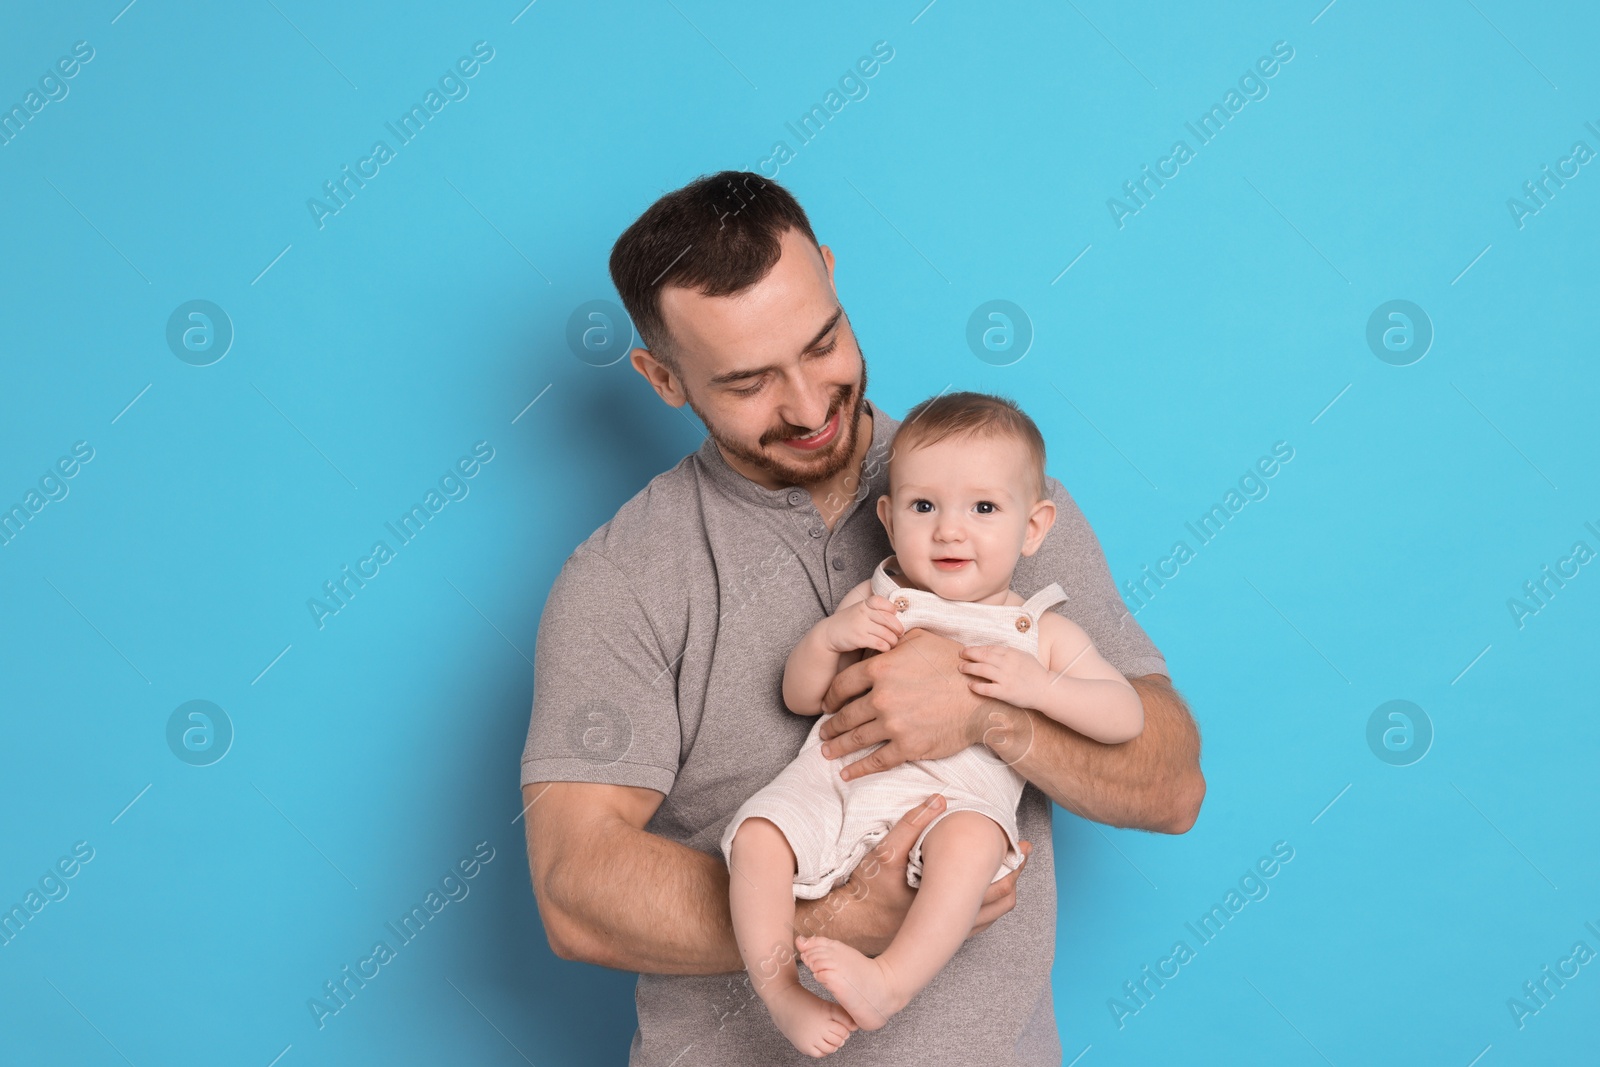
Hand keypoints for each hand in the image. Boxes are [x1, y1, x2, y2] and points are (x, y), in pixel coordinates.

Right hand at [794, 794, 1031, 954]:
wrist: (850, 925)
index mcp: (947, 900)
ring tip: (1011, 872)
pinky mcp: (938, 938)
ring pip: (991, 916)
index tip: (1021, 845)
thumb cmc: (867, 890)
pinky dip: (988, 908)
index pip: (995, 884)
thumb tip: (939, 799)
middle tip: (1024, 854)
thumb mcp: (885, 853)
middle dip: (1016, 876)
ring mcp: (947, 933)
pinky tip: (985, 892)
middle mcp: (952, 922)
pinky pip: (976, 926)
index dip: (1013, 863)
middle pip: (1001, 901)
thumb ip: (911, 825)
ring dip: (1005, 893)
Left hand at [817, 628, 985, 779]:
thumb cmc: (953, 665)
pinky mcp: (907, 747)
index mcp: (881, 668)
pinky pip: (876, 761)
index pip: (843, 684)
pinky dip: (858, 769)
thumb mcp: (920, 639)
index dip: (831, 697)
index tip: (827, 705)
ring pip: (855, 738)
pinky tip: (847, 773)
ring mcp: (893, 724)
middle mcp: (881, 697)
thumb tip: (878, 641)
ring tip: (827, 751)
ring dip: (838, 746)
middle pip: (845, 714)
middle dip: (831, 725)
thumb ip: (893, 641)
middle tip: (823, 732)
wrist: (981, 699)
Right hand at [820, 594, 903, 653]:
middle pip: (889, 619)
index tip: (894, 616)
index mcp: (864, 604)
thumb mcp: (859, 610)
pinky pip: (880, 643)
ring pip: (887, 633)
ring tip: (892, 643)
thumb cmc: (848, 622)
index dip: (892, 610)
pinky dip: (886, 647)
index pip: (884, 602)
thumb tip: (898, 616)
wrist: (829, 633)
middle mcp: (863, 613)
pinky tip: (885, 648)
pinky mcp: (859, 639)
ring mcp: (861, 626)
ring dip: (893, 640)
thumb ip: (875, 610)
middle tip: (900, 633)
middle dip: (898, 628)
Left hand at [956, 644, 1047, 709]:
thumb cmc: (1035, 673)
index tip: (968, 649)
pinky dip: (976, 686)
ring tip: (961, 668)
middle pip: (983, 656)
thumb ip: (1009, 653)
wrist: (1047, 689)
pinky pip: (986, 688)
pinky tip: (970, 685)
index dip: (977, 648)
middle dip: (969, 654)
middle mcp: (1007, 664)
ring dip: (969, 668)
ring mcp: (1005, 678)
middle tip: (960, 654)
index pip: (989, 648)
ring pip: (982, 670)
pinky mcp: (1005, 692)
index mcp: (1012, 654)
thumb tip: (993, 650)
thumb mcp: (1024, 656)